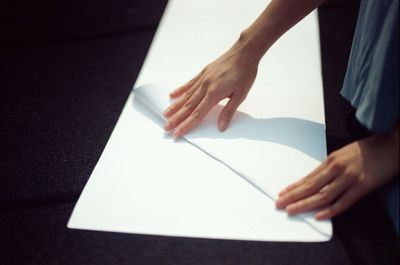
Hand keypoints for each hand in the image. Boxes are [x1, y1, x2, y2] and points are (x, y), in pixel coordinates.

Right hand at [163, 42, 258, 136]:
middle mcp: (205, 87)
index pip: (197, 114)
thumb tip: (221, 127)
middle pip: (188, 107)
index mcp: (214, 94)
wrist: (244, 52)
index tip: (177, 133)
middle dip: (176, 119)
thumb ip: (228, 111)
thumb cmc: (245, 73)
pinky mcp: (203, 73)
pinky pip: (189, 84)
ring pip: (186, 96)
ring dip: (175, 107)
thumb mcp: (241, 95)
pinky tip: (172, 95)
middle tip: (166, 128)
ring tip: (165, 114)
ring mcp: (203, 79)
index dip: (187, 125)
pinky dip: (180, 90)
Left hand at [276, 129, 398, 219]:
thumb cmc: (368, 150)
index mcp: (331, 160)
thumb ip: (331, 168)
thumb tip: (317, 180)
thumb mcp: (343, 155)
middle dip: (293, 196)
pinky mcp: (362, 186)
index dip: (294, 187)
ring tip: (292, 210)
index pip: (308, 177)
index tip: (282, 194)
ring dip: (305, 204)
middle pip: (310, 186)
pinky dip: (331, 210)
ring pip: (323, 195)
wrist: (391, 145)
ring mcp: (349, 178)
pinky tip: (319, 215)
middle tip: (279, 204)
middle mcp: (337, 168)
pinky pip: (344, 201)